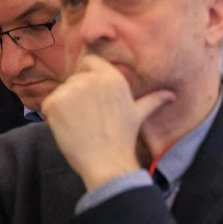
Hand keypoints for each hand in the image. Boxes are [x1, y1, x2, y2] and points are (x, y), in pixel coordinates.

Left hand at [40, 55, 173, 188]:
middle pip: (75, 78)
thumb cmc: (124, 137)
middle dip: (78, 95)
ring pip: (62, 91)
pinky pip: (48, 104)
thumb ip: (153, 100)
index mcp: (113, 77)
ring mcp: (72, 90)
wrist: (107, 161)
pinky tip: (69, 127)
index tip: (93, 96)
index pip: (90, 62)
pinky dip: (53, 116)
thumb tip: (172, 95)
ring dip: (66, 105)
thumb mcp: (140, 114)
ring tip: (81, 123)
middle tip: (89, 116)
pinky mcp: (55, 102)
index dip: (89, 76)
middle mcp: (92, 79)